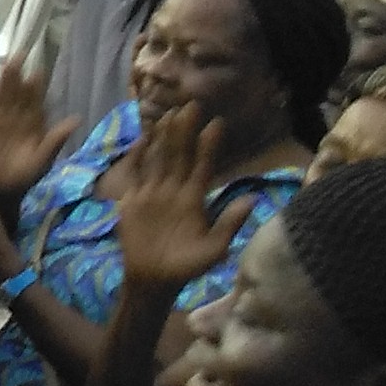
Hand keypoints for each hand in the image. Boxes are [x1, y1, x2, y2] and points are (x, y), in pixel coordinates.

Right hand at [0, 59, 75, 206]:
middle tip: (18, 56)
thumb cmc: (25, 177)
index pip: (36, 99)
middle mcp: (18, 115)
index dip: (37, 85)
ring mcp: (0, 117)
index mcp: (36, 122)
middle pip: (18, 91)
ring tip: (3, 62)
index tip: (37, 71)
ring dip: (2, 78)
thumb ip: (55, 140)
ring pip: (1, 93)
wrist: (0, 188)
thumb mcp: (43, 160)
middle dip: (18, 74)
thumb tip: (76, 120)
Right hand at [111, 104, 252, 291]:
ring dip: (164, 138)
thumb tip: (252, 199)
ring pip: (160, 159)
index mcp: (195, 200)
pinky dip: (137, 158)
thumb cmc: (187, 267)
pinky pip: (135, 174)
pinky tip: (142, 140)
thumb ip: (230, 224)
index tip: (217, 123)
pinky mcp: (133, 201)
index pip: (203, 166)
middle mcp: (175, 191)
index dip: (209, 146)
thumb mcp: (214, 250)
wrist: (154, 280)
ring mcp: (153, 194)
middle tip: (192, 105)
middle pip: (180, 156)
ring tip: (168, 115)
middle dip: (186, 132)